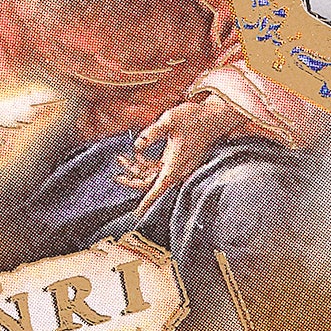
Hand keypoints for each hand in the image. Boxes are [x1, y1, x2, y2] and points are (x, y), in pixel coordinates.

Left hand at [112, 92, 247, 214]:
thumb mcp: (169, 119)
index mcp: (175, 164)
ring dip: (137, 170)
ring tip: (122, 159)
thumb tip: (137, 146)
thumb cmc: (194, 118)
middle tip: (117, 176)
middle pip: (150, 184)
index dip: (147, 201)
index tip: (138, 212)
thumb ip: (150, 132)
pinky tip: (138, 154)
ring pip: (153, 176)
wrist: (213, 117)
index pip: (158, 188)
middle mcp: (176, 169)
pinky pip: (158, 169)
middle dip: (132, 180)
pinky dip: (146, 164)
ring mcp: (177, 166)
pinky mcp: (177, 161)